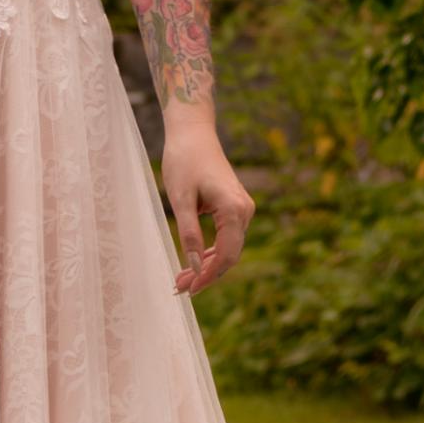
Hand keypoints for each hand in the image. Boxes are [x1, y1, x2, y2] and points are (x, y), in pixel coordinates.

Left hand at [162, 127, 253, 295]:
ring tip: (181, 280)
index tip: (188, 290)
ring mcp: (242, 209)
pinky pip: (226, 237)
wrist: (193, 132)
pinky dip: (209, 251)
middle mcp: (244, 210)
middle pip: (229, 255)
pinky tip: (193, 263)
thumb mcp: (180, 199)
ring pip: (227, 248)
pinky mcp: (234, 207)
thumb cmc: (183, 160)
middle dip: (205, 274)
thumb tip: (194, 267)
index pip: (226, 254)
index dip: (208, 276)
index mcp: (234, 209)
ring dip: (206, 265)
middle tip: (179, 288)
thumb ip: (188, 234)